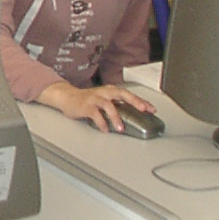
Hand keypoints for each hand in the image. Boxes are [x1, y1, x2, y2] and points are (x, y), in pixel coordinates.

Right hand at [39, 82, 153, 132]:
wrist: (66, 96)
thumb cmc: (88, 100)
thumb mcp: (105, 100)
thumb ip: (118, 106)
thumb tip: (135, 117)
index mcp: (110, 91)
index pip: (129, 94)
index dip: (141, 101)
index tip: (152, 109)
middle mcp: (103, 92)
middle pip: (121, 94)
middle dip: (134, 101)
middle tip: (143, 110)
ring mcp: (94, 98)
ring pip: (108, 105)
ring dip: (115, 117)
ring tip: (121, 128)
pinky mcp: (85, 106)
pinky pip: (95, 114)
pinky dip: (101, 122)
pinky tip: (105, 129)